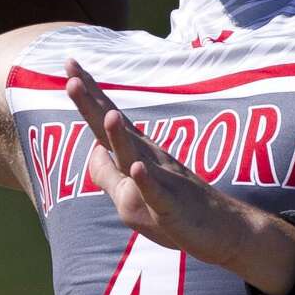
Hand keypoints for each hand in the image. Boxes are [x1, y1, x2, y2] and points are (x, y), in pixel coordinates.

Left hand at [63, 59, 294, 292]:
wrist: (224, 231)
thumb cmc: (176, 212)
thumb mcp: (130, 196)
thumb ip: (107, 174)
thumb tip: (91, 149)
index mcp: (138, 155)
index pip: (108, 117)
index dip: (89, 92)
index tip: (70, 62)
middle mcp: (149, 160)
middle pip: (114, 128)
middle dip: (93, 102)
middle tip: (71, 75)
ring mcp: (162, 182)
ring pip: (136, 156)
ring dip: (120, 136)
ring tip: (107, 114)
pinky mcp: (171, 208)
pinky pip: (157, 193)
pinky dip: (146, 180)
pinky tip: (137, 168)